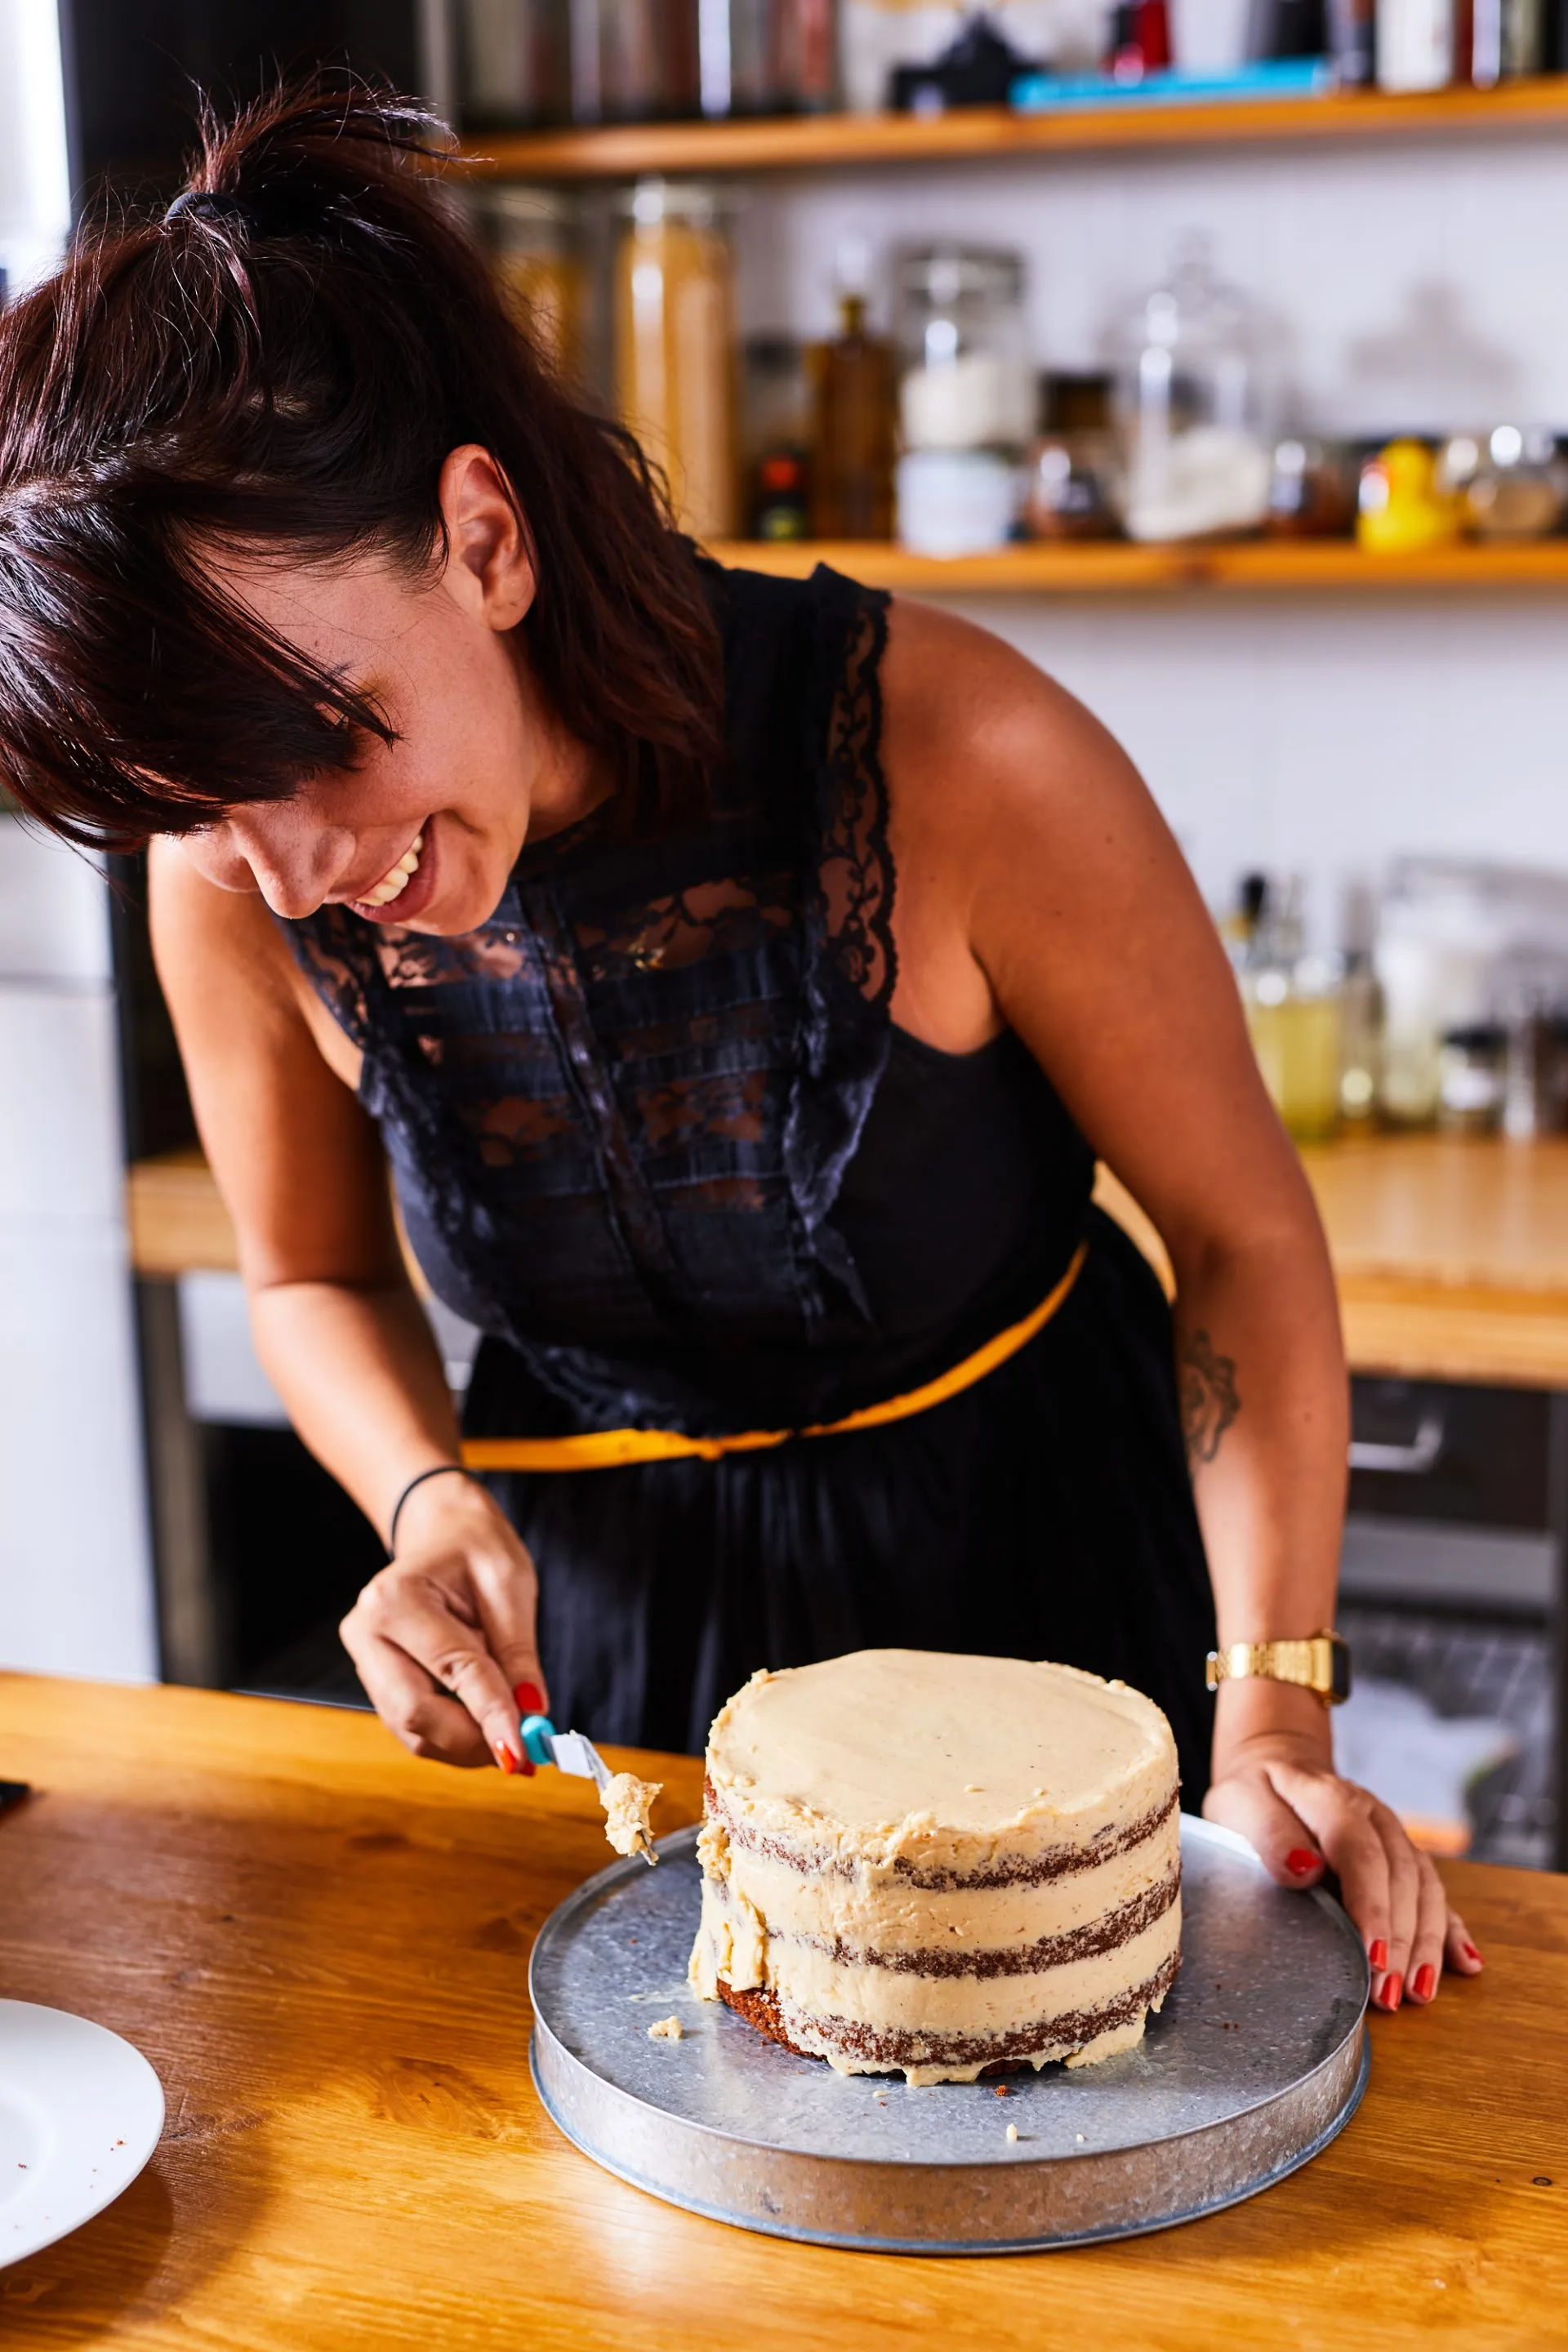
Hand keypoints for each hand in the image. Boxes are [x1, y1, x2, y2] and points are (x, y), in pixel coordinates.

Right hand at [340, 1474, 547, 1771]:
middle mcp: (367, 1633)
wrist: (441, 1533)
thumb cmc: (476, 1549)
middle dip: (472, 1740)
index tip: (526, 1749)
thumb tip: (532, 1714)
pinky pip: (413, 1726)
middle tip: (524, 1752)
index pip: (451, 1669)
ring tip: (512, 1735)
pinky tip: (486, 1726)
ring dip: (464, 1746)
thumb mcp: (510, 1585)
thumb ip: (518, 1652)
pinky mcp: (377, 1682)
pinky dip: (452, 1737)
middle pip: (415, 1712)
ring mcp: (365, 1662)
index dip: (491, 1714)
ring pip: (412, 1730)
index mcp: (396, 1598)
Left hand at [1204, 1718, 1484, 2011]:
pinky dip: (1451, 1928)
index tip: (1373, 1956)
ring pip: (1425, 1889)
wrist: (1276, 1769)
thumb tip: (1305, 1869)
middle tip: (1388, 1994)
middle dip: (1400, 1941)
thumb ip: (1270, 1834)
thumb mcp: (1242, 1804)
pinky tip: (1466, 1963)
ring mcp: (1394, 1835)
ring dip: (1426, 1944)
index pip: (1360, 1855)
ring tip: (1419, 1993)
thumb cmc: (1255, 1797)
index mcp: (1333, 1799)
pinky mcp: (1403, 1855)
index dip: (1371, 1907)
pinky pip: (1435, 1892)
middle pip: (1400, 1878)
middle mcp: (1373, 1815)